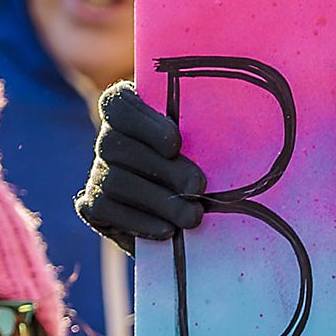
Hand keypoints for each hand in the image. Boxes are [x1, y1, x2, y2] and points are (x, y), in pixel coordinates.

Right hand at [74, 81, 205, 253]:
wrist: (191, 220)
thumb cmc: (207, 168)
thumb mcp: (212, 144)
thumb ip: (210, 129)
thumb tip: (241, 120)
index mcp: (132, 111)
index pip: (118, 104)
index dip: (144, 124)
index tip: (175, 144)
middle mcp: (108, 138)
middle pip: (116, 144)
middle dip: (162, 168)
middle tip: (198, 185)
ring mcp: (98, 172)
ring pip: (115, 180)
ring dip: (158, 200)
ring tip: (193, 216)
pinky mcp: (94, 206)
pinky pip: (106, 210)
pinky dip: (139, 222)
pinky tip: (167, 231)